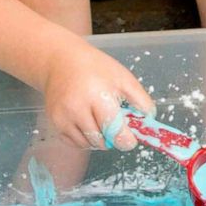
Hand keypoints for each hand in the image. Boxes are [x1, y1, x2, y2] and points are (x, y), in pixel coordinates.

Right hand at [40, 46, 155, 150]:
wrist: (61, 61)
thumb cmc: (95, 68)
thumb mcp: (123, 77)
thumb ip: (140, 100)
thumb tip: (150, 121)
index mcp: (98, 95)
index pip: (113, 130)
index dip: (125, 140)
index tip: (130, 140)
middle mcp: (77, 109)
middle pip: (101, 141)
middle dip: (113, 138)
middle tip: (116, 124)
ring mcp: (63, 118)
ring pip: (88, 144)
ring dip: (99, 140)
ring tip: (100, 120)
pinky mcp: (55, 123)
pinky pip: (75, 143)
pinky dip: (85, 139)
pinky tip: (88, 122)